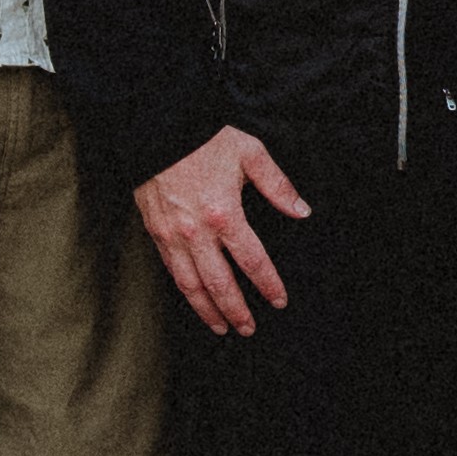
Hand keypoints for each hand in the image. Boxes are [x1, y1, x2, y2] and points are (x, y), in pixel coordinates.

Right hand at [135, 126, 309, 337]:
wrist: (158, 126)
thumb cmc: (204, 137)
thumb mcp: (249, 153)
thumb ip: (277, 186)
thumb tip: (301, 210)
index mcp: (224, 214)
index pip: (252, 261)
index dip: (268, 285)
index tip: (279, 301)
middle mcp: (196, 232)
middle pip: (220, 284)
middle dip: (236, 311)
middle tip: (249, 329)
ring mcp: (172, 235)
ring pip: (191, 286)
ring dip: (207, 310)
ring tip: (221, 327)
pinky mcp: (155, 231)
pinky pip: (170, 270)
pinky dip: (184, 291)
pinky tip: (195, 299)